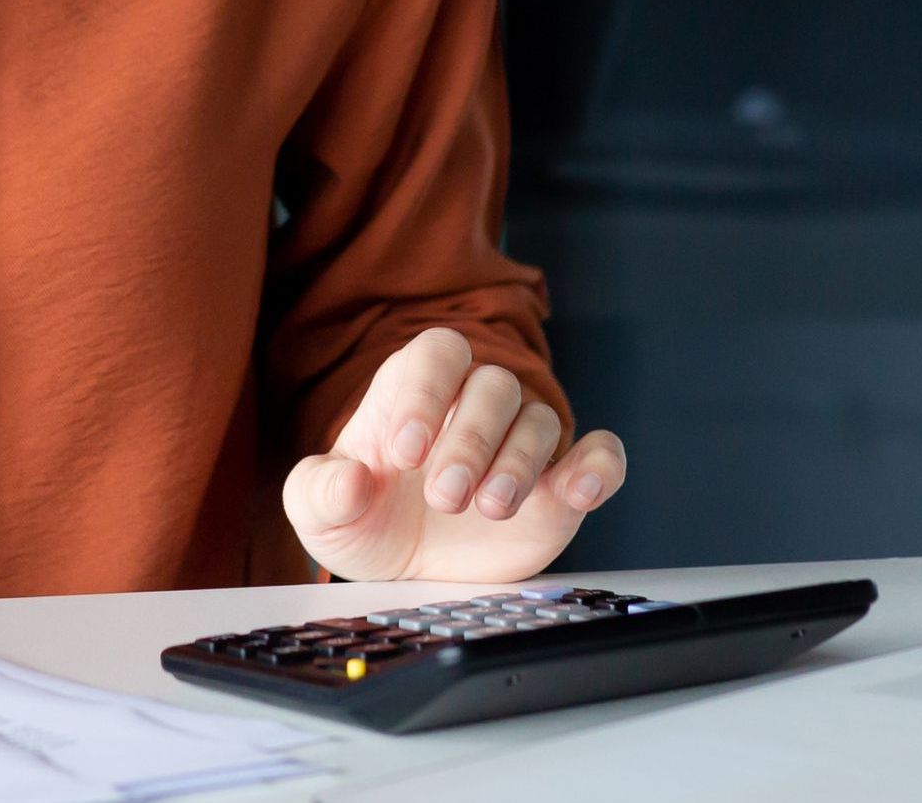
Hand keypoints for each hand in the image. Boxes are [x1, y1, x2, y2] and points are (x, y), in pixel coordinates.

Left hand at [284, 328, 628, 583]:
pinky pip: (600, 456)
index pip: (438, 353)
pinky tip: (579, 491)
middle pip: (494, 386)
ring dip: (519, 462)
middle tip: (444, 498)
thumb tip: (348, 480)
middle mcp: (475, 404)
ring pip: (541, 420)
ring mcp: (522, 442)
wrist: (407, 569)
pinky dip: (599, 467)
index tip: (405, 452)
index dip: (427, 392)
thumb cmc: (366, 518)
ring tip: (491, 508)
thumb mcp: (321, 511)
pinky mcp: (560, 485)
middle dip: (471, 441)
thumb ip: (322, 490)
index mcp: (416, 389)